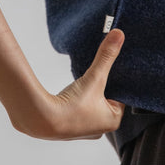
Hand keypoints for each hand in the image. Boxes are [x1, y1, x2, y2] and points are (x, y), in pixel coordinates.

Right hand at [10, 29, 125, 140]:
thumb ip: (106, 56)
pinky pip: (81, 110)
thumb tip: (118, 34)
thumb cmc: (72, 105)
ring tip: (85, 84)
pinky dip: (79, 101)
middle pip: (107, 100)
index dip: (116, 82)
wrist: (43, 120)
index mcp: (113, 121)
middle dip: (102, 87)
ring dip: (89, 94)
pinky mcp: (70, 128)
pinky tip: (74, 93)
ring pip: (93, 105)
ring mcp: (85, 130)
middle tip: (98, 74)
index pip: (121, 97)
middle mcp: (101, 129)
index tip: (112, 70)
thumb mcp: (94, 77)